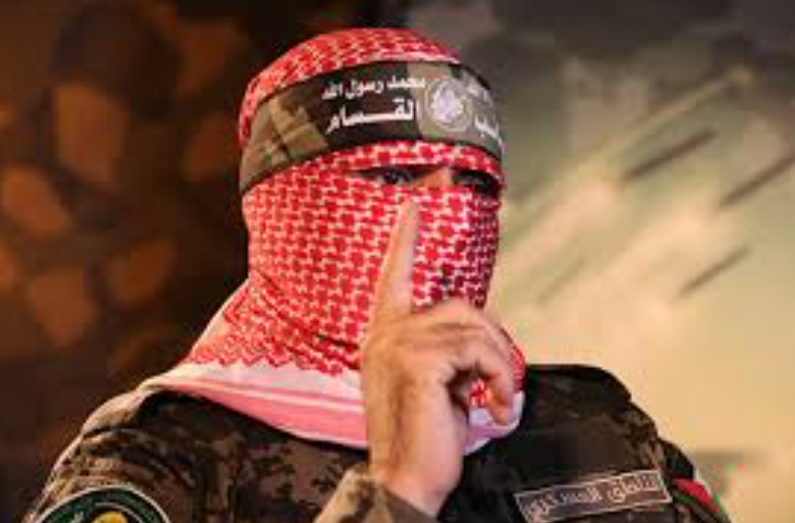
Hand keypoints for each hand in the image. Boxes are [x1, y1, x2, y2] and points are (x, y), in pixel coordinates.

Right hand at [361, 201, 514, 515]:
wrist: (404, 480)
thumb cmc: (422, 438)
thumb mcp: (435, 386)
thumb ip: (448, 352)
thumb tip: (483, 340)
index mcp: (386, 335)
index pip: (394, 275)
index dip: (405, 239)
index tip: (414, 206)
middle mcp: (386, 333)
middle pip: (459, 305)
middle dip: (492, 340)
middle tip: (502, 381)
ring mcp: (398, 342)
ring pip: (473, 327)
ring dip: (499, 365)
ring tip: (498, 399)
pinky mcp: (417, 358)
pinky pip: (478, 349)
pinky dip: (499, 376)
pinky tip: (495, 405)